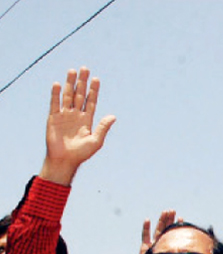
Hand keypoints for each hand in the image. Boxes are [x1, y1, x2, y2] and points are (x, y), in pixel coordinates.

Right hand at [40, 67, 115, 185]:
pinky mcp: (53, 118)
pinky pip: (55, 104)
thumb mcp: (96, 141)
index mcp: (87, 120)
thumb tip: (113, 116)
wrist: (65, 160)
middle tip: (85, 68)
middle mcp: (76, 115)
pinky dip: (56, 94)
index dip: (93, 90)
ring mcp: (64, 115)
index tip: (96, 79)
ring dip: (70, 84)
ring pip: (68, 96)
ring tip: (72, 71)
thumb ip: (103, 127)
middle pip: (80, 95)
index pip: (91, 101)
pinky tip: (58, 84)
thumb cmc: (81, 153)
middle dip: (82, 82)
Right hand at [138, 210, 177, 253]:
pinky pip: (145, 236)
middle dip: (169, 219)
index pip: (173, 233)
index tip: (182, 218)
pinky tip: (148, 220)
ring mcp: (152, 244)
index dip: (177, 226)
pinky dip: (146, 228)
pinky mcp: (145, 248)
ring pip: (157, 229)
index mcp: (169, 247)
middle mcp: (161, 244)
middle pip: (165, 228)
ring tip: (165, 212)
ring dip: (161, 220)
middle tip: (173, 211)